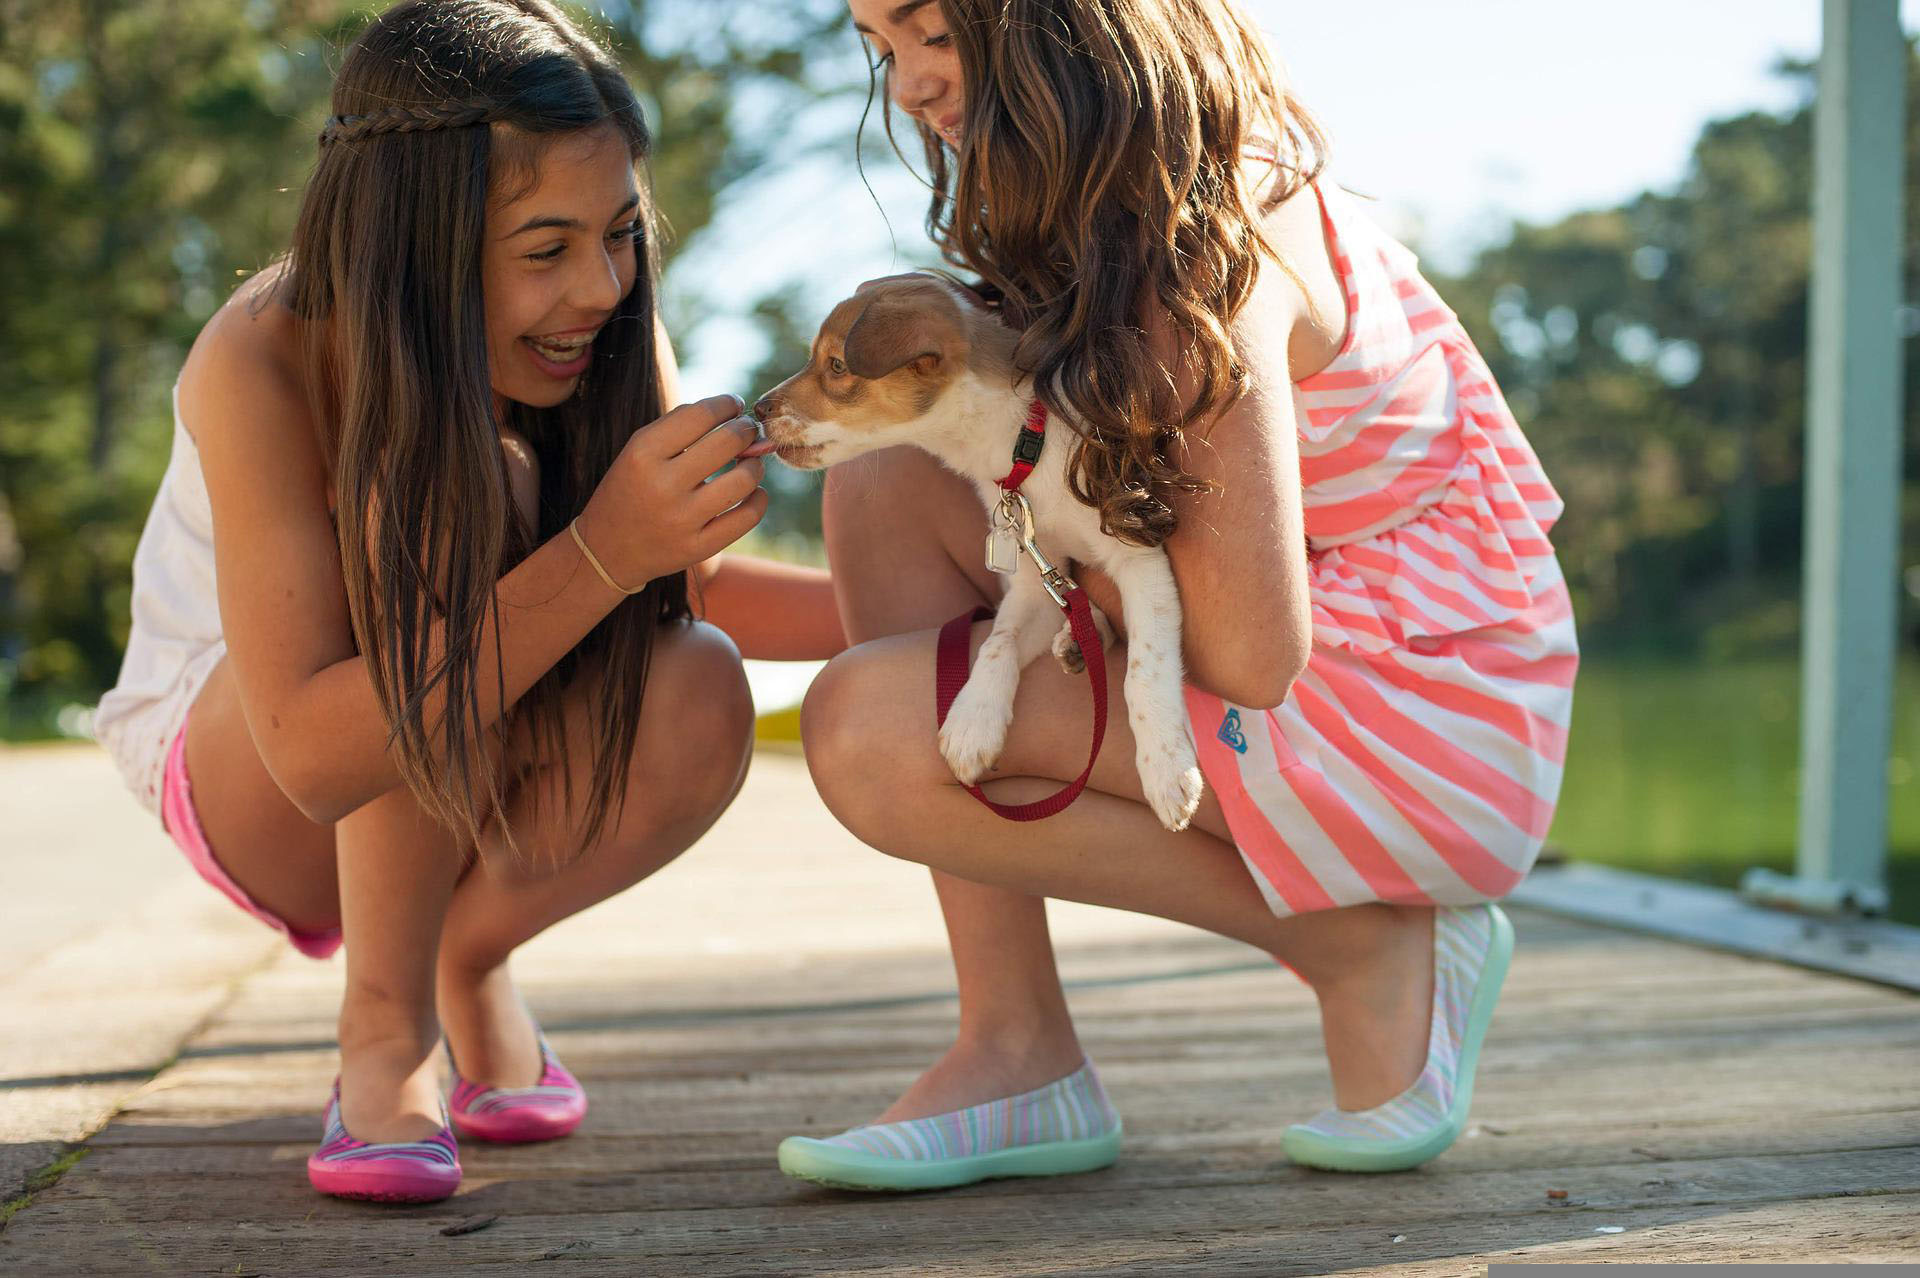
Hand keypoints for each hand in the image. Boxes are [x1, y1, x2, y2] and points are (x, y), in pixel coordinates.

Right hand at [575, 394, 768, 588]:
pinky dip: (758, 499)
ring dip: (755, 464)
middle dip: (746, 430)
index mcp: (643, 453)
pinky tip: (753, 492)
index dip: (726, 404)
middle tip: (747, 431)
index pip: (700, 415)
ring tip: (749, 462)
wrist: (607, 549)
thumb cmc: (631, 488)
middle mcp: (662, 485)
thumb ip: (680, 426)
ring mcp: (681, 520)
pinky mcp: (697, 548)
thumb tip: (733, 410)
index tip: (734, 405)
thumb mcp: (638, 450)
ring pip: (744, 480)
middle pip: (728, 442)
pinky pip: (747, 517)